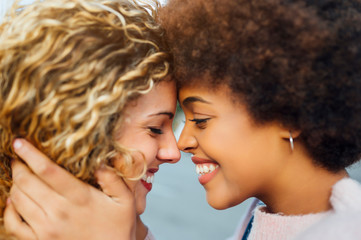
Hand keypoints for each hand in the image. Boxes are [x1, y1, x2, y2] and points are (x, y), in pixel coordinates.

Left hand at [4, 139, 136, 239]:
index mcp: (79, 198)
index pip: (48, 171)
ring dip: (14, 183)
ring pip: (18, 200)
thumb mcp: (126, 201)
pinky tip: (14, 200)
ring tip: (18, 174)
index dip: (30, 154)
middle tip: (18, 156)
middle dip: (19, 165)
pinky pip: (14, 224)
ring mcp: (46, 229)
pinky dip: (9, 210)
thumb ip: (113, 179)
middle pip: (27, 182)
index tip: (19, 142)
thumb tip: (99, 161)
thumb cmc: (118, 228)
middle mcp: (59, 212)